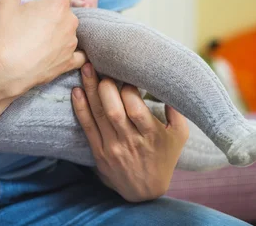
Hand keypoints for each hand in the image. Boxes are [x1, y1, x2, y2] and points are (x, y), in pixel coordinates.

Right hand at [0, 0, 86, 98]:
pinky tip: (65, 55)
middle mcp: (70, 22)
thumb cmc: (6, 35)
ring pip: (71, 33)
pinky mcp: (69, 62)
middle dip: (56, 14)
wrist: (7, 70)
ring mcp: (71, 43)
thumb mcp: (5, 6)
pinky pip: (79, 56)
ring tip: (44, 40)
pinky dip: (73, 54)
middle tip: (38, 21)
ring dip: (62, 33)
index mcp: (57, 4)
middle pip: (67, 12)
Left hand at [71, 63, 188, 201]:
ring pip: (98, 115)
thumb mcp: (179, 136)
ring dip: (90, 90)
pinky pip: (87, 127)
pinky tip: (76, 91)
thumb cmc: (163, 157)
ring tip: (85, 68)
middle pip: (114, 111)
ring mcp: (112, 147)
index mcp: (151, 135)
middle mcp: (130, 141)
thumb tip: (168, 83)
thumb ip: (176, 111)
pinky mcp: (98, 151)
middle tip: (101, 66)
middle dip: (105, 86)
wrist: (145, 190)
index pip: (136, 110)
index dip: (129, 90)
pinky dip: (80, 108)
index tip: (126, 74)